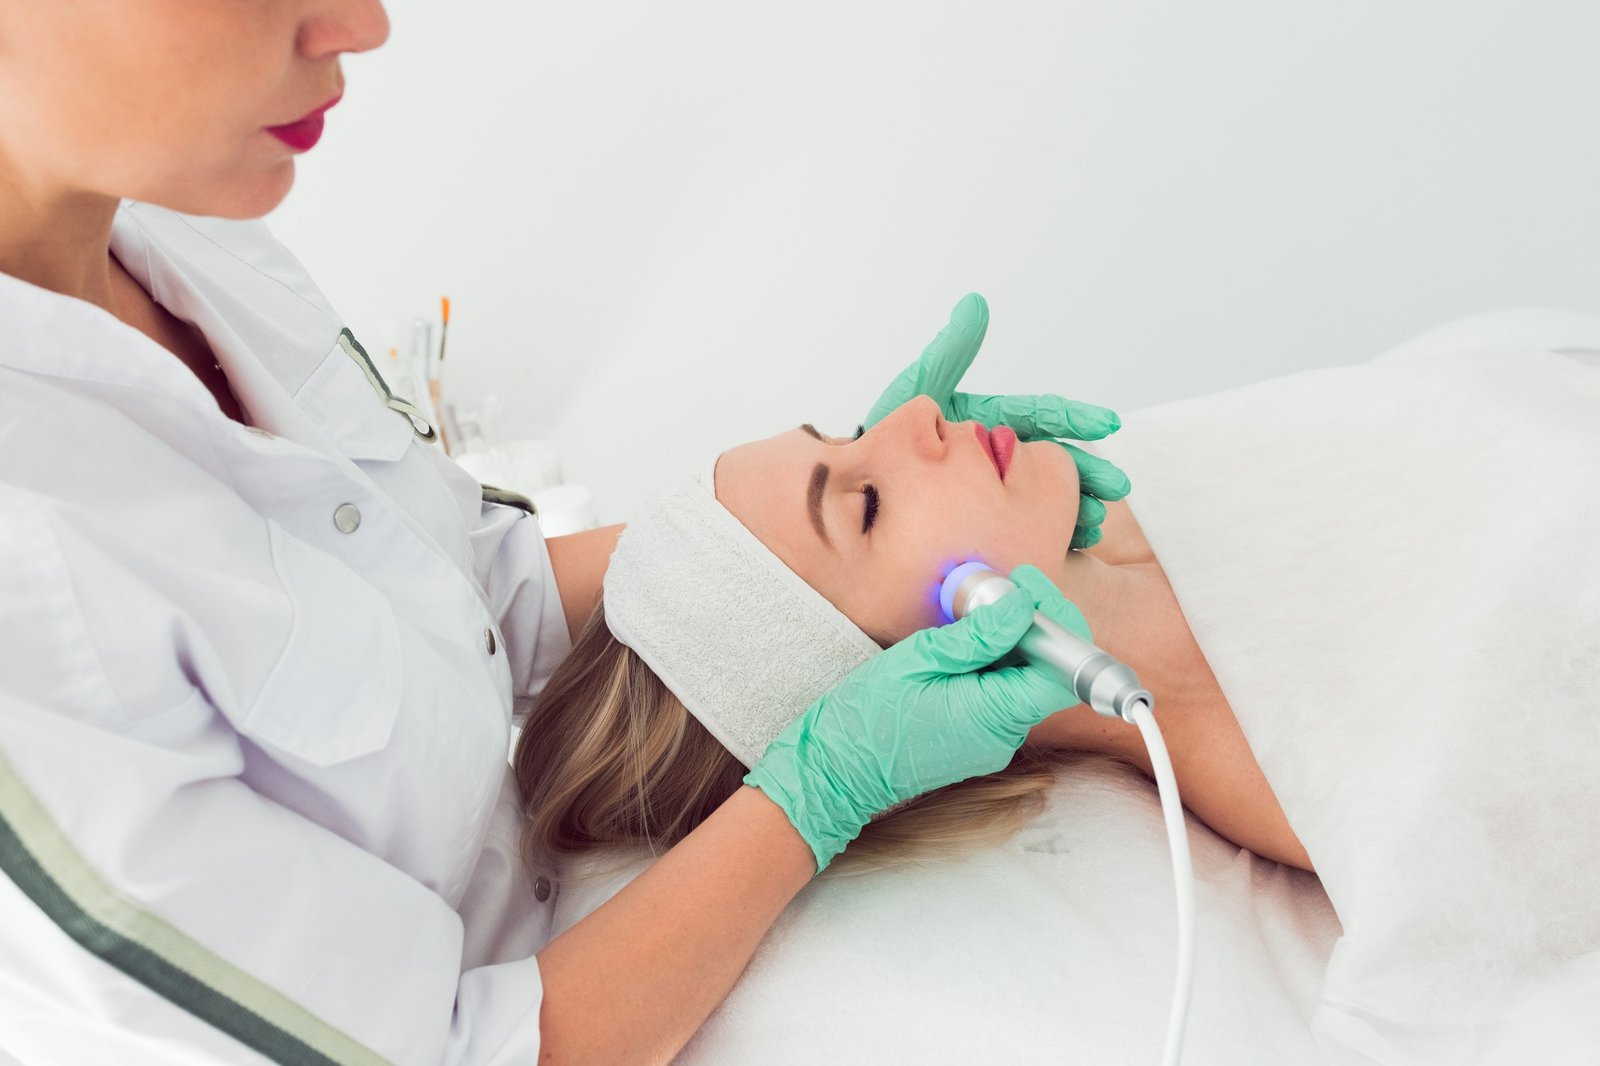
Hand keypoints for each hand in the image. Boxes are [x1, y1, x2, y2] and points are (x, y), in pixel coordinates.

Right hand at [743, 566, 1090, 872]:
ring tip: (968, 616)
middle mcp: (1004, 736)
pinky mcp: (978, 742)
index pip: (1063, 671)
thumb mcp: (918, 660)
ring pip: (1022, 682)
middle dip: (1029, 626)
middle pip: (1045, 672)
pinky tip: (958, 648)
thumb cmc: (866, 717)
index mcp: (994, 715)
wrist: (833, 772)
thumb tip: (1022, 608)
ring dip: (1008, 644)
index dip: (1057, 622)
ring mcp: (993, 743)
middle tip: (995, 592)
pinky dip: (991, 666)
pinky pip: (1000, 696)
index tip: (1027, 586)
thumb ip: (978, 635)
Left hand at [864, 293, 1132, 548]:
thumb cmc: (884, 438)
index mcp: (987, 422)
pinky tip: (1071, 545)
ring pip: (1045, 498)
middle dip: (1087, 474)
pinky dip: (1050, 536)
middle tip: (1115, 488)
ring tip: (1094, 523)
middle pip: (1052, 462)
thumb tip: (975, 305)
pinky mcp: (983, 523)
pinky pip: (1022, 529)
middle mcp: (994, 456)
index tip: (1105, 424)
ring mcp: (990, 492)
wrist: (854, 490)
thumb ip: (949, 353)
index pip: (1037, 416)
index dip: (1072, 418)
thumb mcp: (918, 391)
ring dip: (1076, 508)